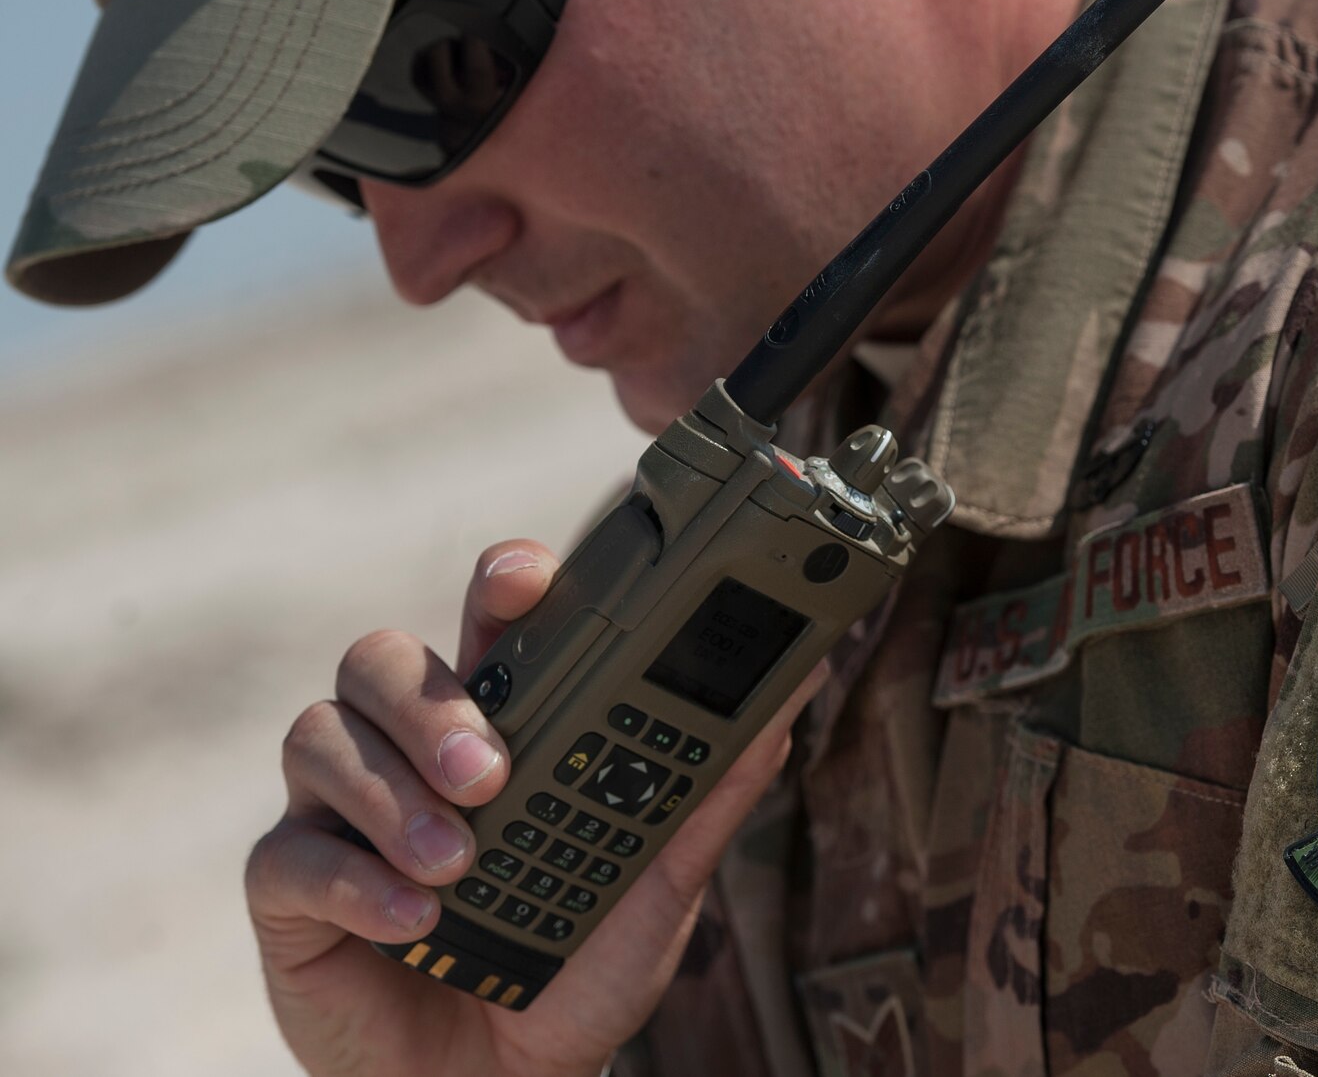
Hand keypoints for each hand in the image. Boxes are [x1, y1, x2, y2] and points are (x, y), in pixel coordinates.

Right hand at [246, 540, 823, 1076]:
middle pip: (383, 660)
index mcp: (500, 722)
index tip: (523, 579)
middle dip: (432, 700)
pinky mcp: (291, 893)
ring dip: (393, 793)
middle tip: (491, 769)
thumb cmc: (581, 966)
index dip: (498, 582)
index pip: (487, 622)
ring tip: (462, 862)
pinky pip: (287, 855)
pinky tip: (415, 921)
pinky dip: (354, 880)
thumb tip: (801, 680)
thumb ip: (715, 781)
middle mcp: (410, 751)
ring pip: (322, 734)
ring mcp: (343, 815)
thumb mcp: (663, 875)